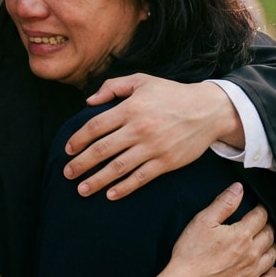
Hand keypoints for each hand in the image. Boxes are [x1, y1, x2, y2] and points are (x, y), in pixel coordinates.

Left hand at [64, 76, 242, 199]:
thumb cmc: (171, 94)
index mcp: (130, 108)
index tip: (67, 150)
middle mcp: (139, 128)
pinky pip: (140, 178)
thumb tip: (89, 102)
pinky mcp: (166, 162)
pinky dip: (124, 188)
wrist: (208, 110)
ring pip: (118, 168)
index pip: (96, 126)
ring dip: (97, 181)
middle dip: (81, 164)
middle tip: (67, 174)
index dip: (78, 139)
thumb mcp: (142, 81)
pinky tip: (110, 195)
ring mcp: (153, 147)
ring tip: (82, 190)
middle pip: (102, 149)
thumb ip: (113, 87)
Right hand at [167, 183, 275, 276]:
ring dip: (271, 246)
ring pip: (272, 256)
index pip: (260, 217)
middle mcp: (252, 254)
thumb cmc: (191, 253)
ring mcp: (252, 274)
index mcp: (242, 235)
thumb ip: (223, 203)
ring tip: (266, 241)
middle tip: (262, 222)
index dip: (261, 209)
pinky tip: (271, 269)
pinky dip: (272, 273)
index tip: (259, 206)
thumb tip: (239, 188)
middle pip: (269, 235)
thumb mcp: (203, 221)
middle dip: (268, 226)